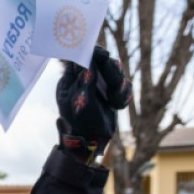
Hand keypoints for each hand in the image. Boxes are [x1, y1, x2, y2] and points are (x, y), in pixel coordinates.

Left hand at [56, 46, 131, 161]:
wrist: (92, 140)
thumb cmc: (81, 122)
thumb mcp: (81, 102)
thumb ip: (86, 82)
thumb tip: (88, 63)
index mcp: (70, 80)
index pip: (81, 58)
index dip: (93, 53)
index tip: (103, 54)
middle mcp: (84, 79)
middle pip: (102, 62)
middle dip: (111, 72)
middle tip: (116, 84)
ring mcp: (98, 84)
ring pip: (115, 72)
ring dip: (118, 85)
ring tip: (115, 99)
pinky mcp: (110, 91)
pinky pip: (123, 85)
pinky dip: (122, 95)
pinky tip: (117, 105)